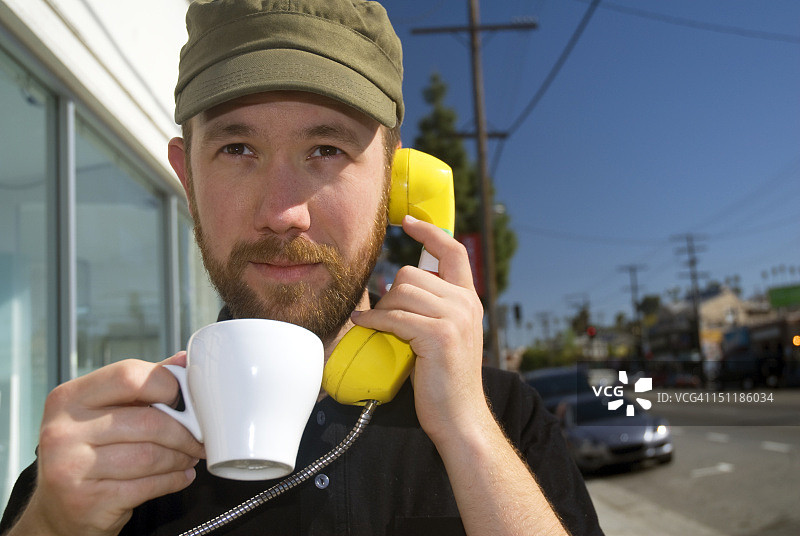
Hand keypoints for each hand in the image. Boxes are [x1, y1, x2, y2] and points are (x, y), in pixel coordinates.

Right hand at [13, 353, 204, 535]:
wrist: (58, 510)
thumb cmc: (88, 452)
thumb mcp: (104, 411)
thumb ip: (143, 384)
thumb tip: (183, 360)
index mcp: (68, 398)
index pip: (128, 376)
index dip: (167, 385)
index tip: (185, 399)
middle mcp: (62, 431)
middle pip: (148, 421)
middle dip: (184, 431)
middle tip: (199, 437)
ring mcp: (70, 468)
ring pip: (150, 456)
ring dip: (180, 458)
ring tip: (189, 457)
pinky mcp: (86, 501)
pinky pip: (147, 486)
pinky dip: (173, 481)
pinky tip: (181, 476)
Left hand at [351, 215, 486, 440]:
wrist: (458, 416)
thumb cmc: (443, 379)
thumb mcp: (444, 333)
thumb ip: (432, 307)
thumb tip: (397, 286)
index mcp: (469, 299)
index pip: (453, 251)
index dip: (429, 233)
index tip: (409, 223)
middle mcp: (466, 303)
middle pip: (413, 274)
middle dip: (391, 294)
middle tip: (386, 319)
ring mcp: (455, 318)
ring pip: (402, 292)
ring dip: (382, 310)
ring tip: (379, 328)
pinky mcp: (439, 335)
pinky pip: (395, 317)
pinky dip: (374, 321)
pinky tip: (364, 325)